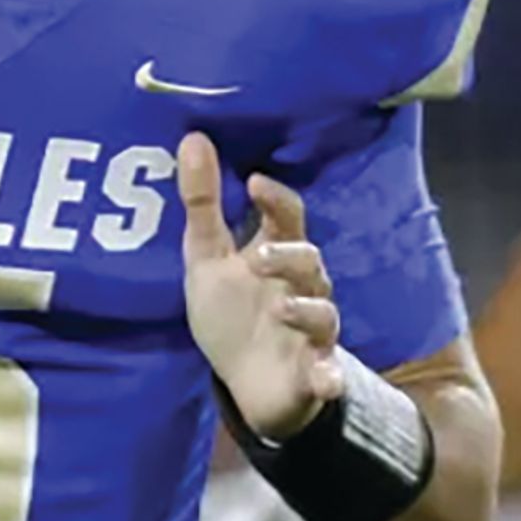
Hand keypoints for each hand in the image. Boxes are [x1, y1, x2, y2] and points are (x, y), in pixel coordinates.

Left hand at [178, 132, 344, 439]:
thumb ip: (202, 204)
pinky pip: (329, 373)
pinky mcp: (315, 371)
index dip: (275, 198)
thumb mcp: (207, 259)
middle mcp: (301, 287)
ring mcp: (310, 330)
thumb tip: (191, 137)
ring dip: (307, 310)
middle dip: (288, 256)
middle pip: (310, 261)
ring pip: (324, 313)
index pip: (287, 216)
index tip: (253, 181)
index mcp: (275, 254)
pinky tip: (325, 379)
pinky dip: (329, 376)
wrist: (246, 383)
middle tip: (258, 257)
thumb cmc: (231, 312)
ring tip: (282, 309)